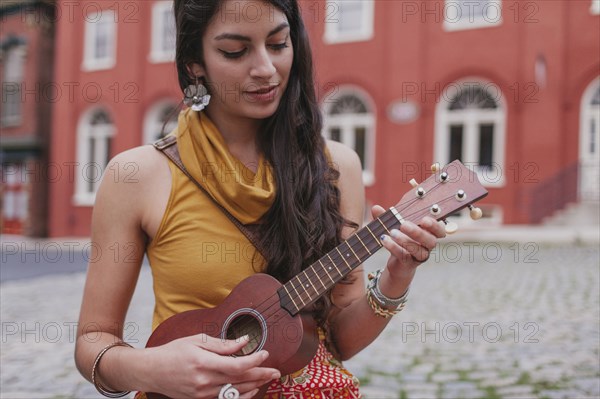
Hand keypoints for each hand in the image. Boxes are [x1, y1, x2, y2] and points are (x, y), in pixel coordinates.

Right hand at [143, 333, 279, 398]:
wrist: (152, 371)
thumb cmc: (172, 352)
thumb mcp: (196, 340)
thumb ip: (221, 344)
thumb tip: (243, 342)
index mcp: (203, 362)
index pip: (236, 365)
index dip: (254, 361)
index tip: (265, 353)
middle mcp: (204, 381)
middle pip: (239, 380)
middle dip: (261, 375)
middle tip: (275, 371)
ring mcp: (202, 393)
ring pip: (235, 391)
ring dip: (254, 386)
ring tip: (267, 379)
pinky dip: (241, 395)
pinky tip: (251, 390)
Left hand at [371, 205, 445, 284]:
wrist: (398, 262)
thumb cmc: (401, 238)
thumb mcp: (394, 225)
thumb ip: (386, 217)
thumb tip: (375, 208)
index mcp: (429, 233)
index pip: (439, 230)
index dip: (434, 225)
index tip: (424, 220)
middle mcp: (427, 245)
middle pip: (430, 240)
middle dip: (418, 232)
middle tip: (404, 224)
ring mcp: (420, 255)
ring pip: (418, 250)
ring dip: (404, 240)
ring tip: (392, 232)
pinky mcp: (409, 263)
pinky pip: (404, 256)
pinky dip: (394, 247)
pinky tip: (384, 240)